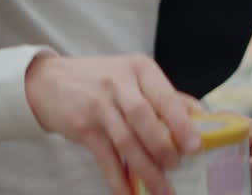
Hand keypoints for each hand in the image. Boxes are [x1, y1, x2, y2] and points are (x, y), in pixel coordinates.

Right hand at [24, 53, 200, 194]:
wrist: (50, 81)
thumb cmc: (101, 79)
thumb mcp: (133, 76)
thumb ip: (164, 95)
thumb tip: (201, 116)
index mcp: (139, 69)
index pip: (164, 96)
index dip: (181, 122)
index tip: (195, 145)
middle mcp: (118, 83)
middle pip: (144, 118)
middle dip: (163, 146)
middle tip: (177, 165)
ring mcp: (98, 105)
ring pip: (126, 141)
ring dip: (145, 168)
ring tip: (161, 187)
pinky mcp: (82, 127)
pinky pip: (105, 157)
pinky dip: (118, 178)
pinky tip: (129, 192)